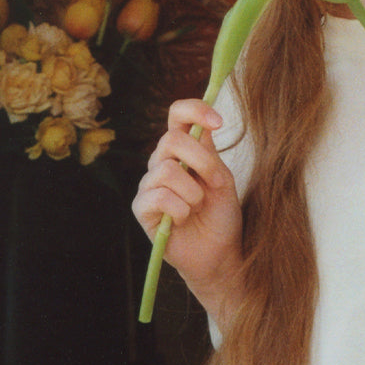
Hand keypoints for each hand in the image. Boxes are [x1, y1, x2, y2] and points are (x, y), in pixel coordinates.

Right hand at [132, 99, 244, 327]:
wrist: (219, 255)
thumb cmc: (221, 217)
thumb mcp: (222, 181)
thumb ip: (209, 154)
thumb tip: (201, 128)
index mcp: (184, 151)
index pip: (178, 115)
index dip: (195, 109)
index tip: (219, 122)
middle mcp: (163, 163)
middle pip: (172, 139)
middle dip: (202, 161)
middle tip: (216, 184)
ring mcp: (150, 185)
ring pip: (167, 170)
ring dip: (192, 192)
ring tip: (197, 208)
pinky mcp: (142, 208)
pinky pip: (159, 197)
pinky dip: (180, 210)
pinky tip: (183, 220)